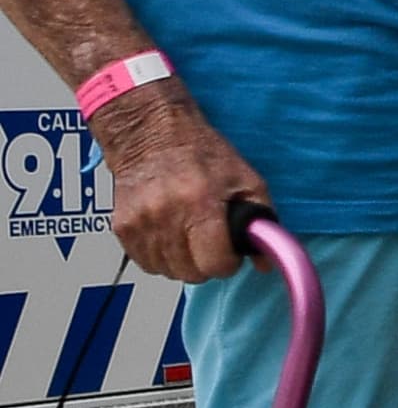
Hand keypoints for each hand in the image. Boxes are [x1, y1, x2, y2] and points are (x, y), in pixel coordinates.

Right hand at [91, 83, 267, 282]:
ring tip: (191, 237)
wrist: (149, 134)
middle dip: (207, 264)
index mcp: (200, 202)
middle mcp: (165, 215)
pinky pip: (145, 263)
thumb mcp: (246, 180)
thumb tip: (265, 261)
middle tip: (211, 244)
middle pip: (191, 273)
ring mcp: (140, 223)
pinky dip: (161, 258)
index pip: (215, 263)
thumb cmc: (201, 154)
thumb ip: (262, 222)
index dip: (228, 262)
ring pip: (168, 271)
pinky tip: (171, 237)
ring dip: (183, 262)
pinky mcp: (122, 228)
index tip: (230, 252)